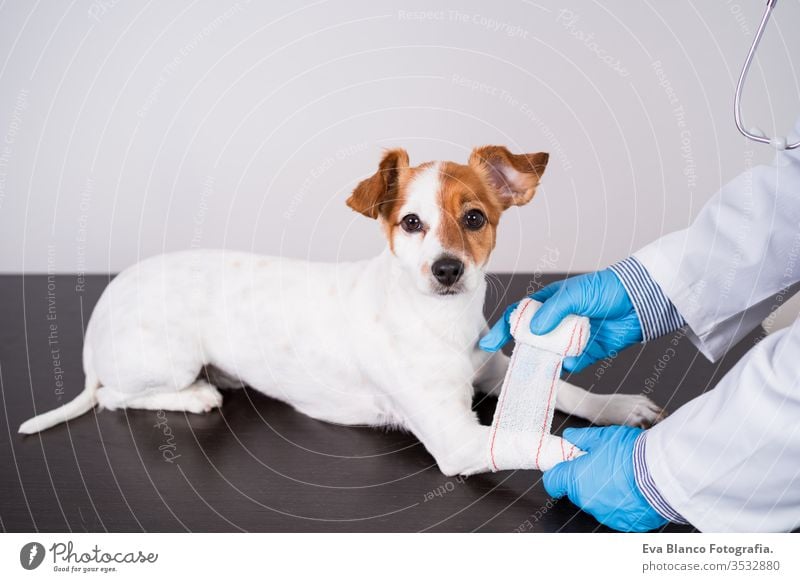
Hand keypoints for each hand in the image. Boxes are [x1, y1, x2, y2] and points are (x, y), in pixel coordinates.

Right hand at [478, 269, 641, 372]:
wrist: (639, 300)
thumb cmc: (604, 289)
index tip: (489, 344)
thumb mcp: (573, 294)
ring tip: (539, 367)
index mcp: (548, 304)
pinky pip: (573, 362)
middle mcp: (556, 322)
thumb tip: (535, 330)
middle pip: (532, 339)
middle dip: (524, 351)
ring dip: (546, 360)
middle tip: (516, 362)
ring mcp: (571, 337)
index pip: (519, 316)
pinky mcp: (588, 351)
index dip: (503, 329)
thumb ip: (552, 311)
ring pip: (550, 354)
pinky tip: (571, 360)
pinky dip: (570, 363)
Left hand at [543, 426, 666, 531]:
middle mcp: (587, 501)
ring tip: (623, 477)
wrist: (663, 473)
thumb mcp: (602, 436)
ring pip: (597, 502)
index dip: (558, 472)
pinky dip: (622, 503)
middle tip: (602, 465)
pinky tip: (633, 490)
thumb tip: (570, 436)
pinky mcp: (625, 523)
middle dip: (585, 479)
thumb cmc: (632, 454)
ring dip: (604, 492)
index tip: (566, 466)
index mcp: (576, 479)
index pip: (552, 481)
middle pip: (576, 491)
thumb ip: (581, 438)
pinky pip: (617, 513)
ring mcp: (606, 514)